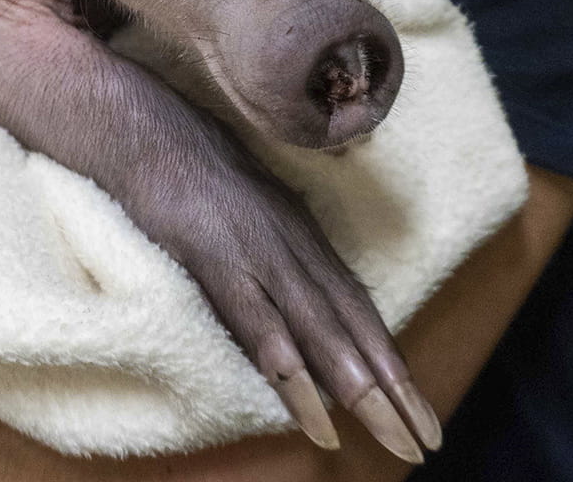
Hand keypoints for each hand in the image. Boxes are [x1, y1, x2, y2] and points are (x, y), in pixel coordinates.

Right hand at [123, 139, 443, 464]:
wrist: (145, 131)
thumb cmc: (188, 167)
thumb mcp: (248, 211)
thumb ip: (276, 253)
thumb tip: (297, 298)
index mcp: (301, 238)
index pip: (357, 307)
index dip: (388, 357)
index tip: (418, 407)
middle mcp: (294, 249)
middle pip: (353, 327)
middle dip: (393, 388)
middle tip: (427, 441)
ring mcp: (262, 257)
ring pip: (323, 335)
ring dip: (361, 391)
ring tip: (394, 439)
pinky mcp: (222, 268)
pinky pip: (265, 335)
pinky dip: (295, 381)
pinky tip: (318, 421)